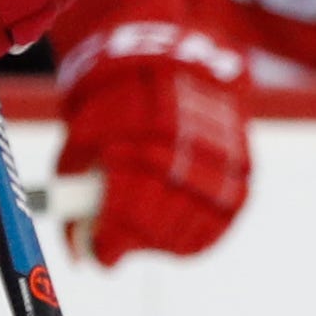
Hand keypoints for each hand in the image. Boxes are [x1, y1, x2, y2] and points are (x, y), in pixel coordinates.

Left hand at [59, 20, 254, 265]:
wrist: (168, 59)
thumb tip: (81, 256)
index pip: (128, 213)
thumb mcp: (79, 145)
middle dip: (139, 243)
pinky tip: (182, 235)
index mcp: (137, 141)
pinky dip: (203, 232)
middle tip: (124, 245)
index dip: (114, 243)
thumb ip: (76, 203)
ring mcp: (216, 157)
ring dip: (170, 241)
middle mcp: (182, 150)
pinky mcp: (240, 163)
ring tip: (151, 238)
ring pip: (196, 225)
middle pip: (162, 224)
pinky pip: (225, 215)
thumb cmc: (112, 107)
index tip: (104, 256)